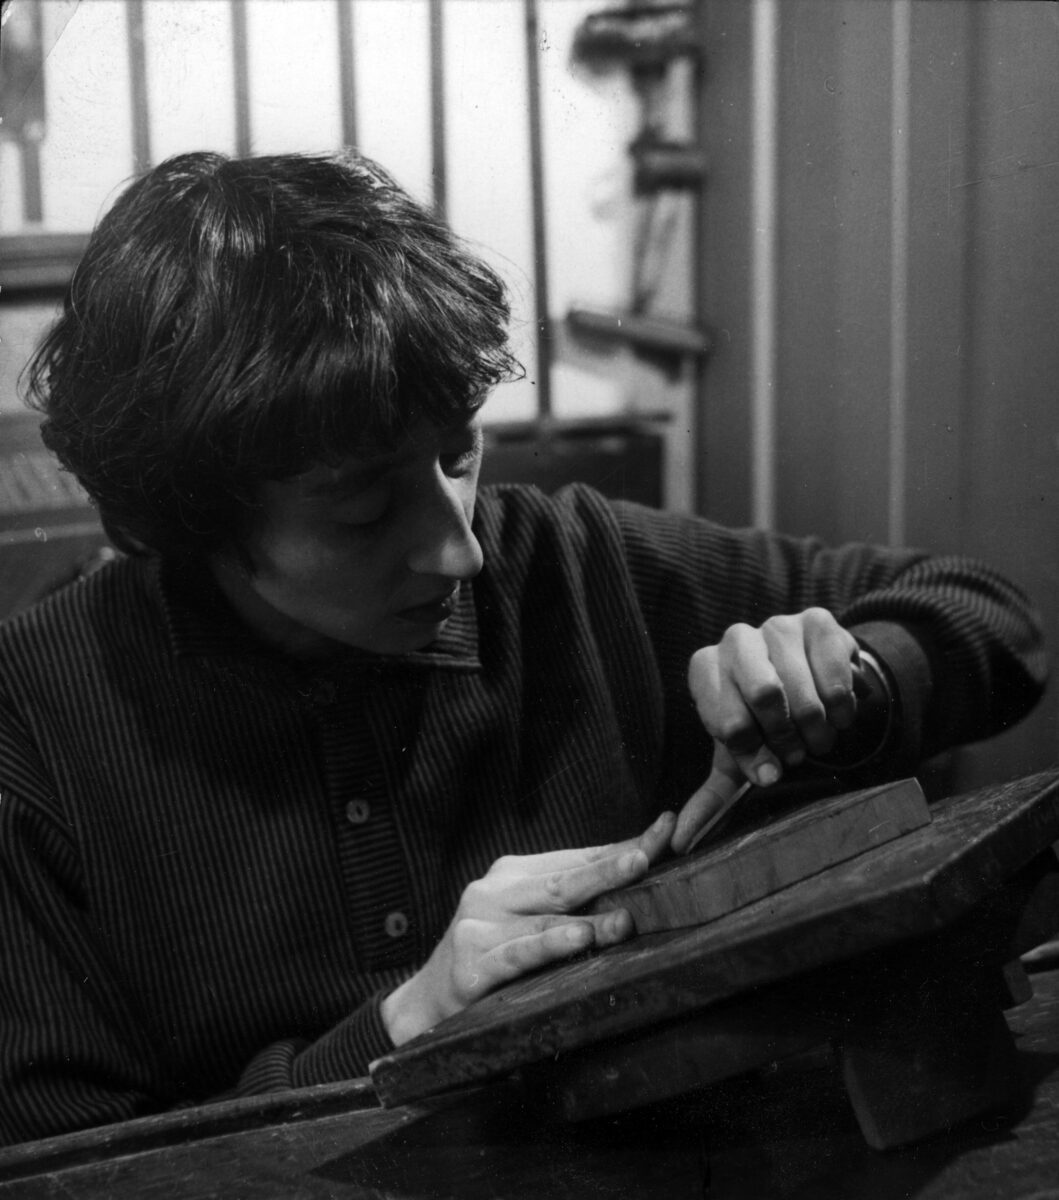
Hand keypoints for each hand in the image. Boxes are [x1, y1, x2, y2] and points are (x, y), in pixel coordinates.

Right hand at [381, 811, 675, 1045]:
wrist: (425, 1001)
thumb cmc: (491, 954)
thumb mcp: (527, 918)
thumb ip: (572, 900)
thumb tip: (640, 871)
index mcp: (513, 873)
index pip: (578, 857)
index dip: (623, 846)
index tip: (665, 830)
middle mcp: (494, 890)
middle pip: (565, 880)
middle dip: (610, 869)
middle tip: (646, 857)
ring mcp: (479, 925)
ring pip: (546, 917)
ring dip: (591, 919)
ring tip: (626, 918)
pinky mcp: (472, 963)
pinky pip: (520, 953)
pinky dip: (551, 944)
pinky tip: (577, 938)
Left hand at [686, 607, 861, 790]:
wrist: (808, 680)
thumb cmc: (762, 723)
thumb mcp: (735, 758)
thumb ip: (709, 797)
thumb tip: (680, 842)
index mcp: (704, 669)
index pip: (728, 722)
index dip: (753, 754)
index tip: (768, 767)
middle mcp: (734, 639)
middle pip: (766, 695)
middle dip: (786, 737)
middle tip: (795, 753)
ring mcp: (776, 625)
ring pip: (805, 692)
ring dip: (817, 730)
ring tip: (818, 738)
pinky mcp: (817, 620)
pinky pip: (835, 676)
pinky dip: (841, 708)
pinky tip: (837, 715)